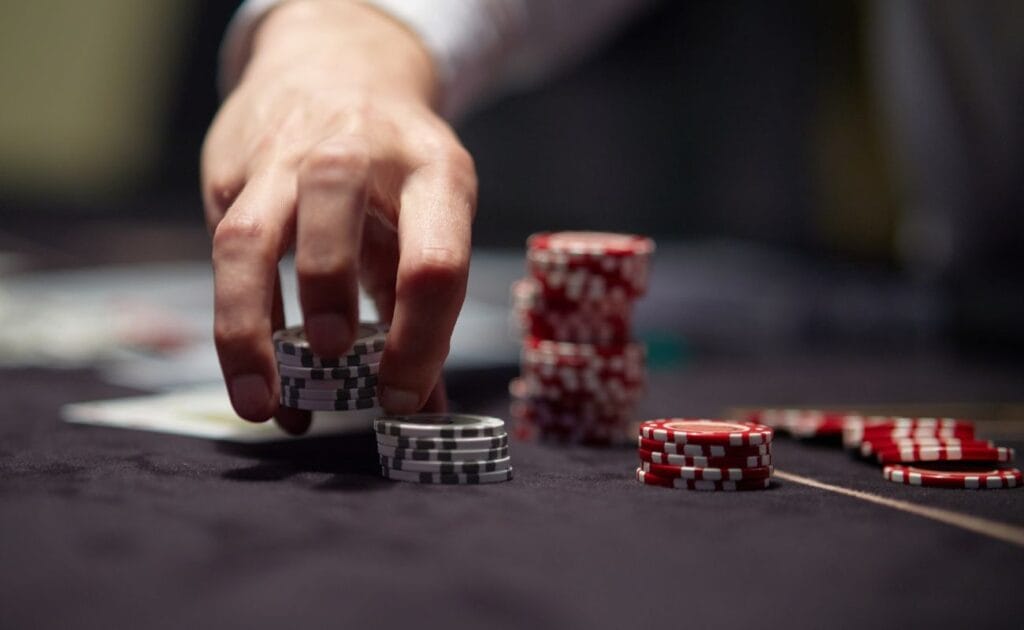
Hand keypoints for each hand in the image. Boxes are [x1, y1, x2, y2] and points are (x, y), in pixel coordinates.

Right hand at [201, 0, 475, 433]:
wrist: (337, 70)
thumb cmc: (394, 167)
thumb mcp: (431, 215)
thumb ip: (427, 309)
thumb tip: (425, 407)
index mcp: (432, 171)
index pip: (433, 260)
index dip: (421, 340)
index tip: (401, 398)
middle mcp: (355, 153)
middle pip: (333, 206)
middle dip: (327, 285)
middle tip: (333, 355)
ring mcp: (284, 157)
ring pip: (249, 236)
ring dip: (249, 324)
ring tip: (262, 402)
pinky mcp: (232, 172)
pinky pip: (223, 250)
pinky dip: (234, 319)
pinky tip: (251, 369)